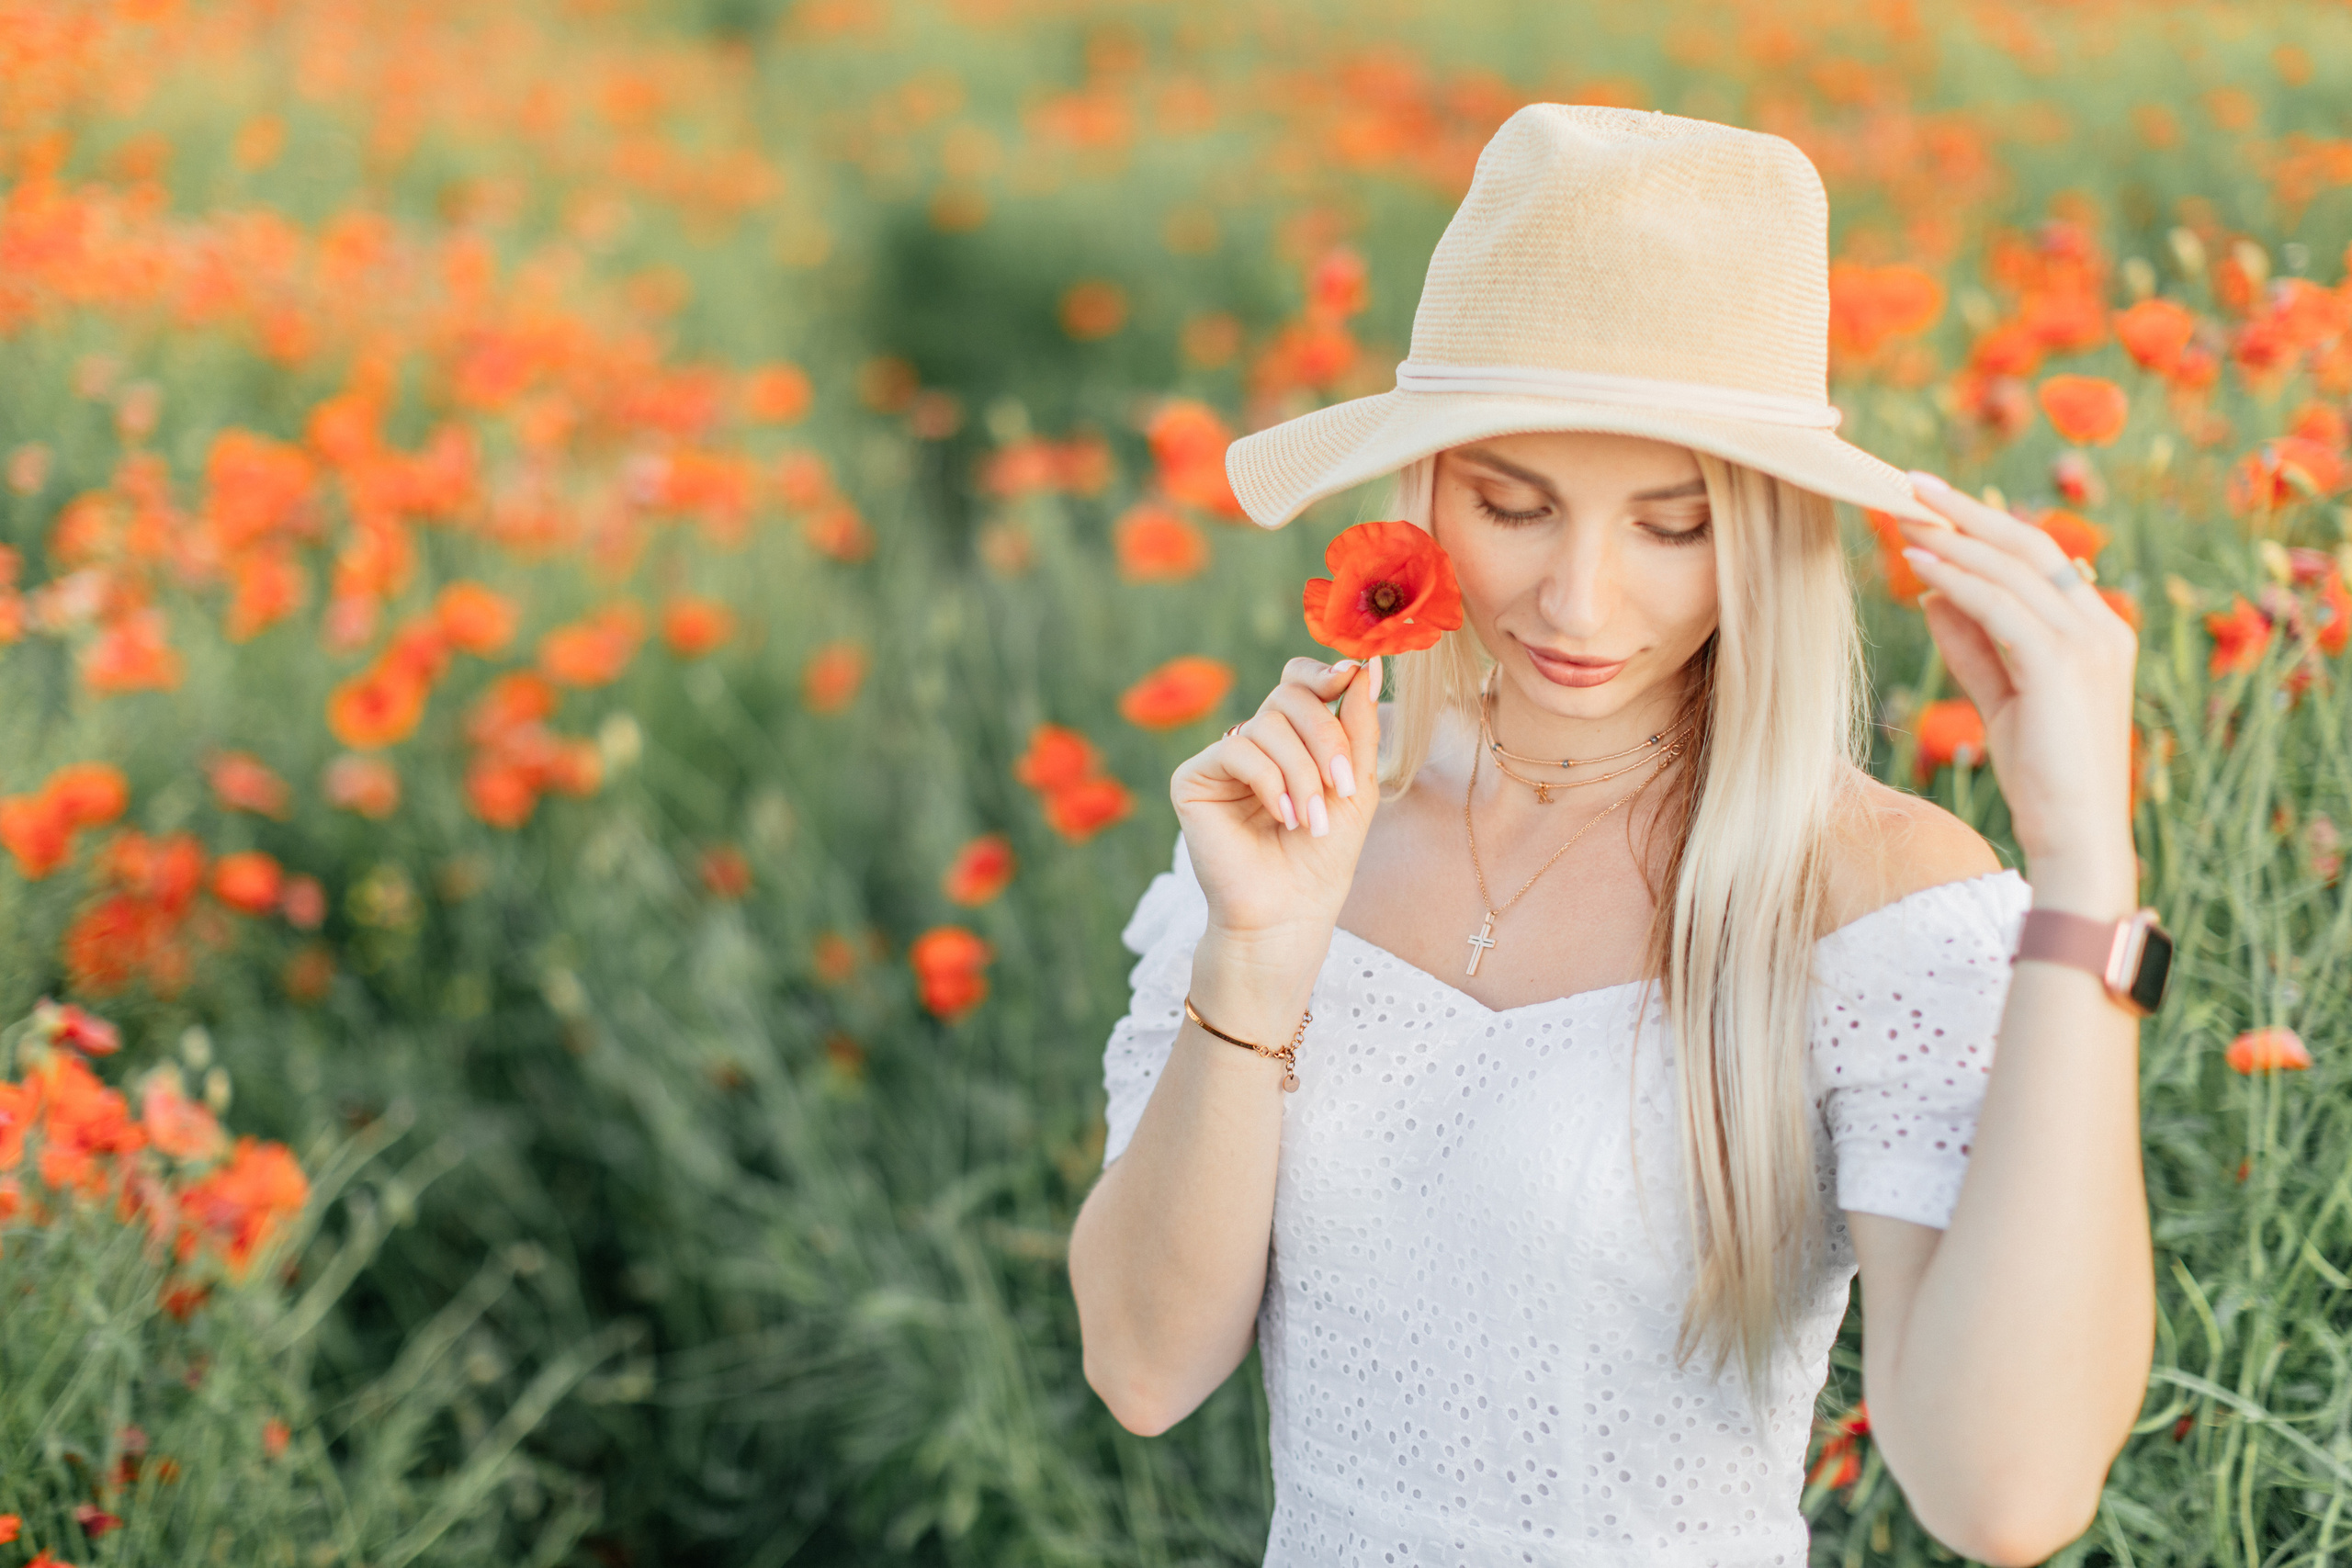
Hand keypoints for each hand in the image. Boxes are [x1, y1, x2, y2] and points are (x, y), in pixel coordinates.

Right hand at [1170, 655, 1381, 956]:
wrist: (1289, 911)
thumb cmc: (1323, 856)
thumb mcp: (1354, 785)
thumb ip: (1359, 726)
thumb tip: (1367, 665)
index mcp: (1290, 739)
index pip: (1300, 681)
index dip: (1323, 673)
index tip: (1352, 676)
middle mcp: (1253, 741)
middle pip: (1289, 696)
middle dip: (1325, 737)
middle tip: (1341, 786)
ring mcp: (1221, 758)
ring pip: (1267, 725)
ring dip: (1301, 773)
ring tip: (1310, 820)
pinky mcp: (1192, 778)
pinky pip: (1237, 750)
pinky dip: (1269, 781)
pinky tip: (1281, 816)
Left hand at [1896, 473, 2137, 899]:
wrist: (2075, 836)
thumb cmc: (2043, 775)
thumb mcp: (2002, 698)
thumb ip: (1973, 646)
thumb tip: (1932, 595)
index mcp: (2099, 631)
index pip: (2039, 559)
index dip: (1983, 527)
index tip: (1932, 507)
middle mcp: (2102, 627)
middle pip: (2029, 546)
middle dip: (1966, 512)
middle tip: (1910, 486)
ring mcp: (2088, 644)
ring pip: (2011, 569)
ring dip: (1951, 539)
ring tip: (1899, 519)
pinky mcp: (2060, 666)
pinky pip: (1998, 605)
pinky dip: (1955, 579)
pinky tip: (1918, 565)